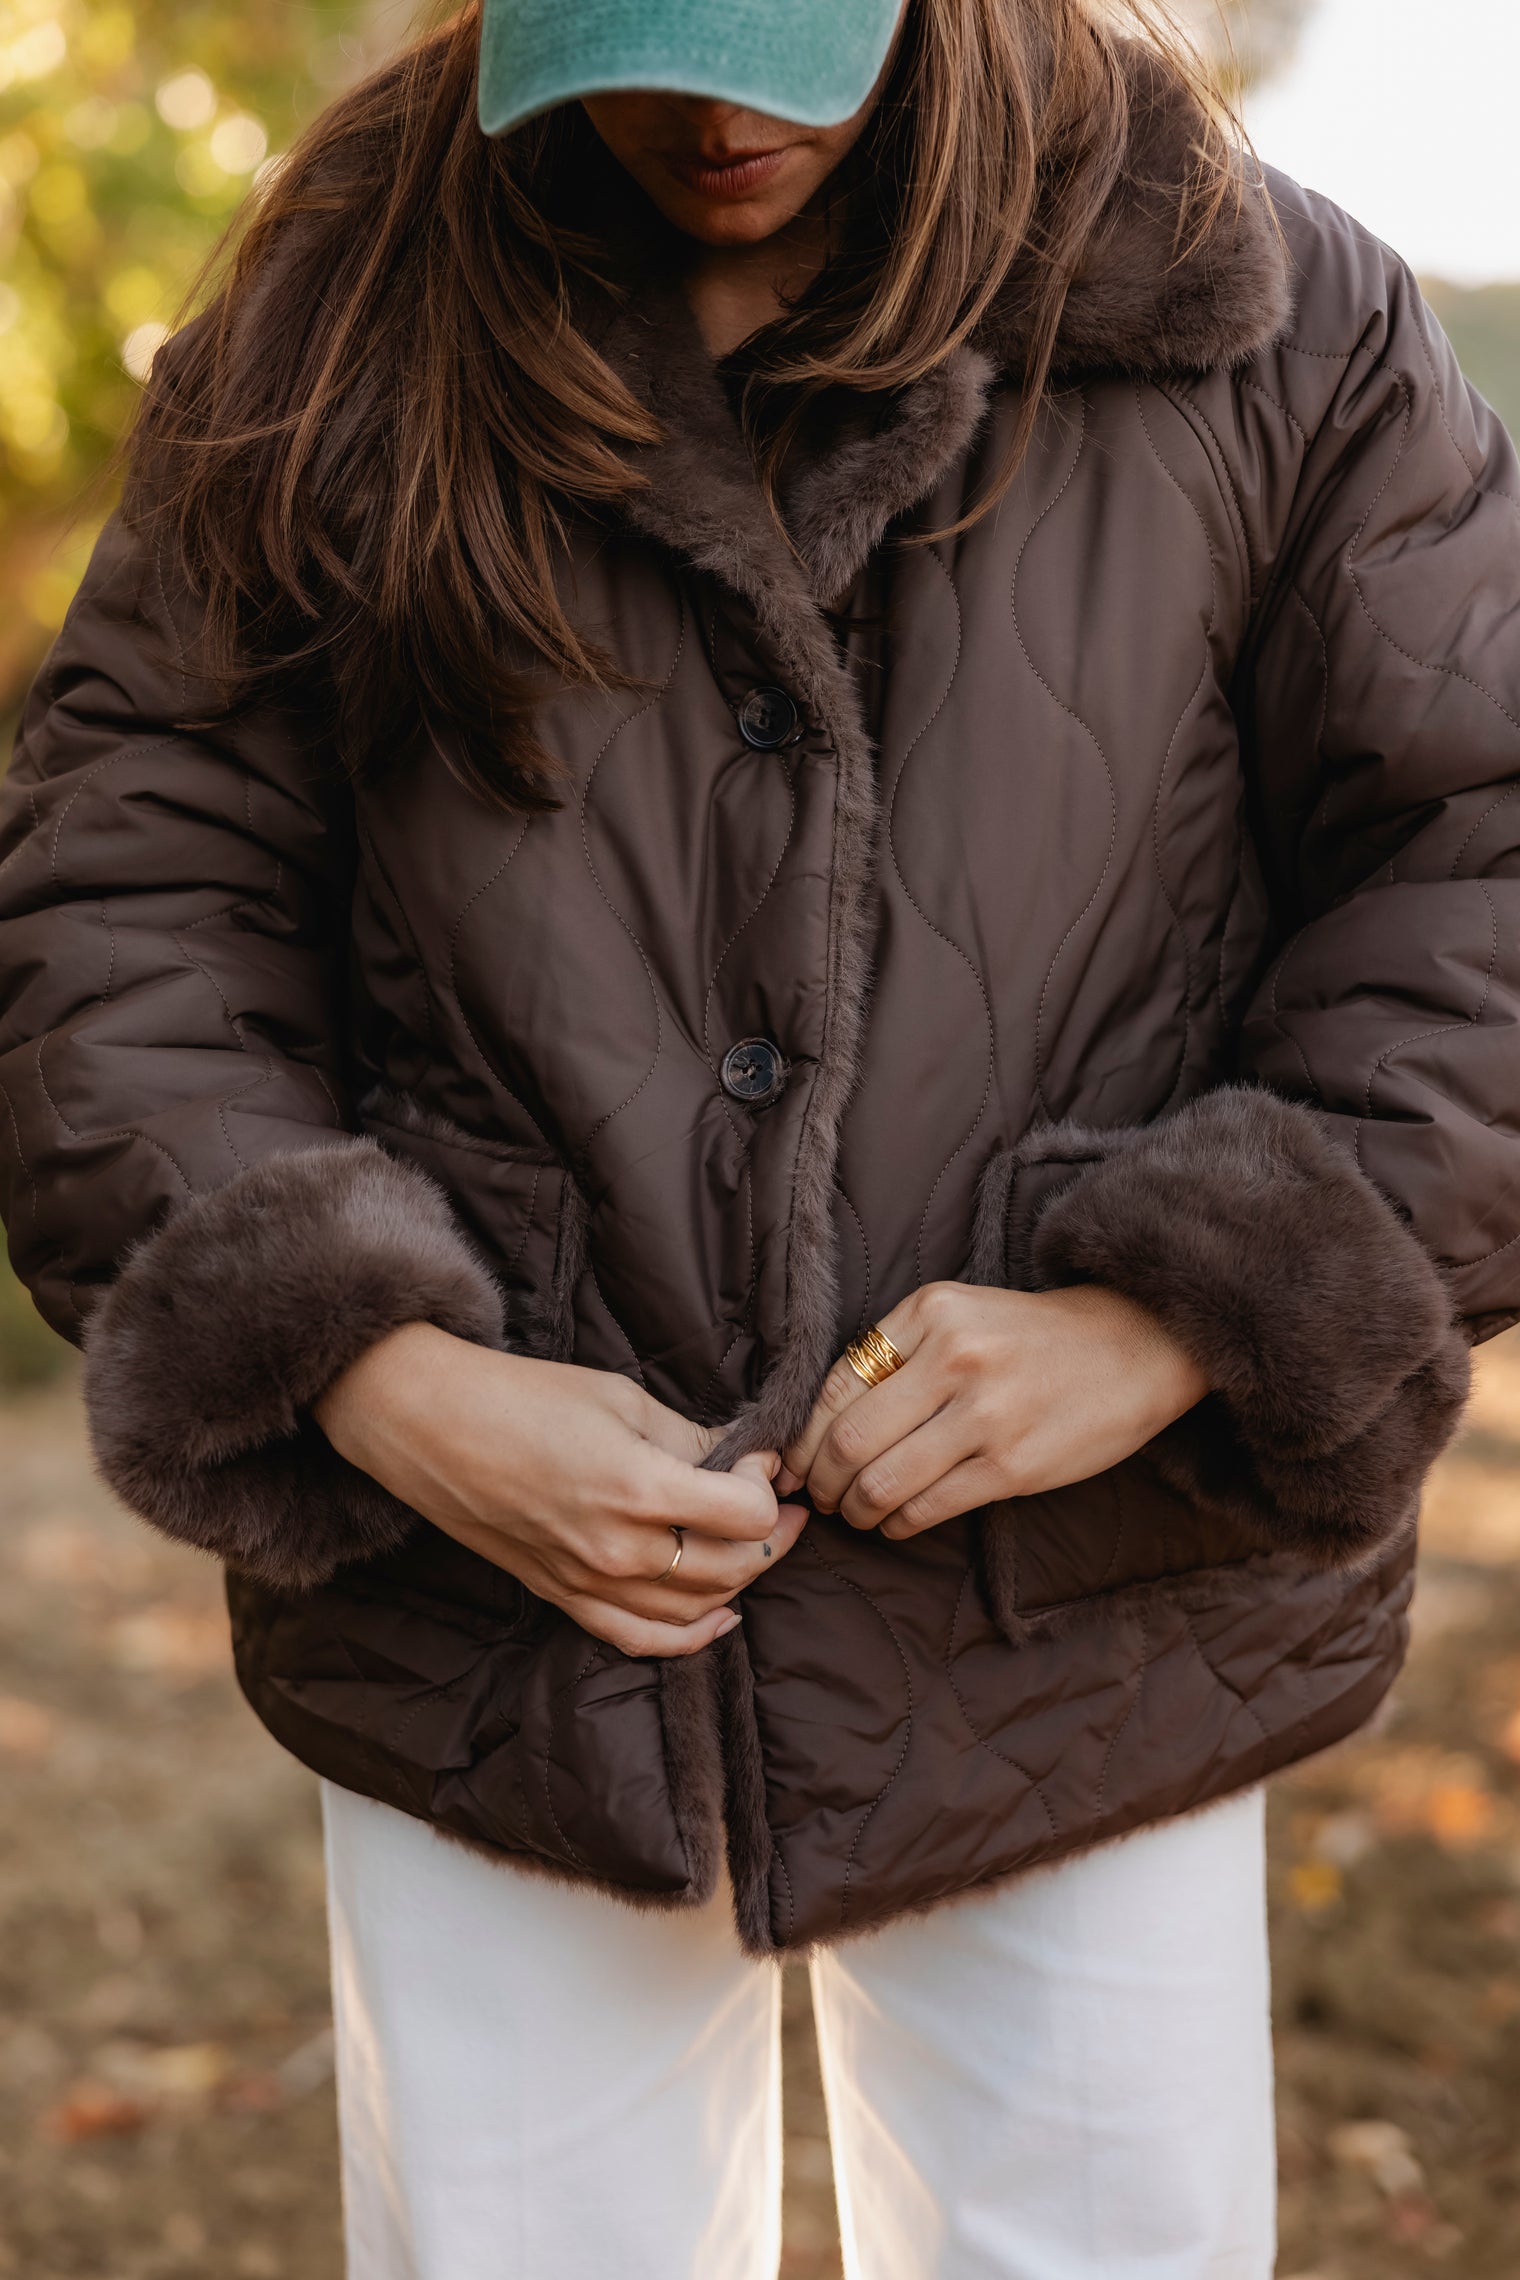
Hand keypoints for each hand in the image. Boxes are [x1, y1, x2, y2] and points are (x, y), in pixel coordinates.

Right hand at [315, 1323, 805, 1656]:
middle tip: (783, 1503)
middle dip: (773, 1534)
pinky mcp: (563, 1597)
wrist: (430, 1426)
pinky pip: (641, 1638)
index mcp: (638, 1488)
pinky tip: (720, 1615)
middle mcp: (618, 1549)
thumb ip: (690, 1437)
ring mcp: (589, 1582)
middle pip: (734, 1567)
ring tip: (755, 1544)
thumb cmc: (523, 1397)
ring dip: (740, 1579)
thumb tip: (745, 1462)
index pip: (748, 1515)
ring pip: (698, 1608)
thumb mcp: (621, 1398)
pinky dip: (691, 1635)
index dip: (767, 1485)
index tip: (757, 1459)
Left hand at [779, 1282, 1207, 1538]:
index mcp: (930, 1312)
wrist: (1132, 1347)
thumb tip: (821, 1426)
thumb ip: (895, 1354)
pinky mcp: (1012, 1466)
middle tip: (821, 1496)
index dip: (806, 1437)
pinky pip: (927, 1508)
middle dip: (822, 1481)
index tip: (799, 1462)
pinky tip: (896, 1521)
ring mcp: (985, 1414)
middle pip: (850, 1440)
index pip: (836, 1386)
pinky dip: (898, 1524)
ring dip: (856, 1509)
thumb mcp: (959, 1315)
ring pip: (882, 1482)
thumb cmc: (1031, 1337)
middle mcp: (954, 1357)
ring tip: (856, 1513)